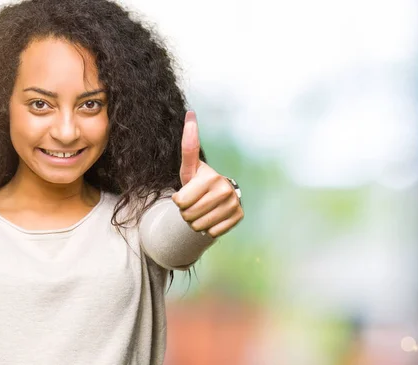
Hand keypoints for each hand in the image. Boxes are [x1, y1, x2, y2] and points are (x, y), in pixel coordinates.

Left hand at [172, 111, 243, 237]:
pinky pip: (212, 233)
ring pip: (199, 226)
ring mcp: (234, 204)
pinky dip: (208, 229)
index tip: (184, 195)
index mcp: (211, 177)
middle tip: (193, 204)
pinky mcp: (239, 217)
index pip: (180, 201)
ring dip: (196, 222)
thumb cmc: (197, 182)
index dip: (179, 201)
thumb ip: (188, 145)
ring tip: (202, 211)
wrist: (217, 198)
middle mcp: (226, 189)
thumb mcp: (189, 168)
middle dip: (186, 213)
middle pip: (188, 215)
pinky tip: (212, 218)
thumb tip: (190, 113)